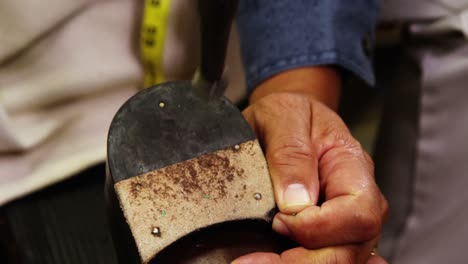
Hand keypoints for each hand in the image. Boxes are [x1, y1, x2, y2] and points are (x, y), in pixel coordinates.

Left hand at [233, 67, 387, 263]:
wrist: (286, 116)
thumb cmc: (288, 112)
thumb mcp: (282, 115)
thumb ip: (291, 153)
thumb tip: (296, 202)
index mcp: (351, 164)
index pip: (359, 212)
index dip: (319, 227)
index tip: (278, 221)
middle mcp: (356, 195)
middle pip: (353, 246)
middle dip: (306, 261)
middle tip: (255, 261)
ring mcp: (343, 215)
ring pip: (341, 258)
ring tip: (257, 263)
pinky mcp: (327, 228)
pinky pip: (327, 254)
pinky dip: (303, 262)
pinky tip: (277, 261)